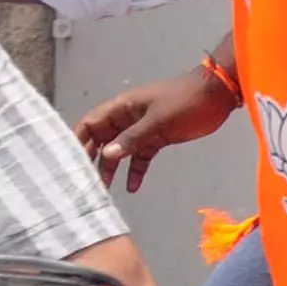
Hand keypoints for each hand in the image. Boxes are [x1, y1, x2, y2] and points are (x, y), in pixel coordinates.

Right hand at [75, 66, 236, 191]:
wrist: (218, 96)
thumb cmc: (185, 101)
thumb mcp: (158, 121)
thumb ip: (132, 138)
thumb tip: (105, 154)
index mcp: (121, 108)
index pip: (90, 124)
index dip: (77, 141)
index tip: (68, 161)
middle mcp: (127, 119)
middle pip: (102, 140)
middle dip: (91, 159)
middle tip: (83, 180)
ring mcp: (142, 129)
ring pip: (120, 150)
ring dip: (112, 168)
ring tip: (104, 189)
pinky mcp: (158, 138)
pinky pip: (141, 156)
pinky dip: (136, 170)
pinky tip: (132, 187)